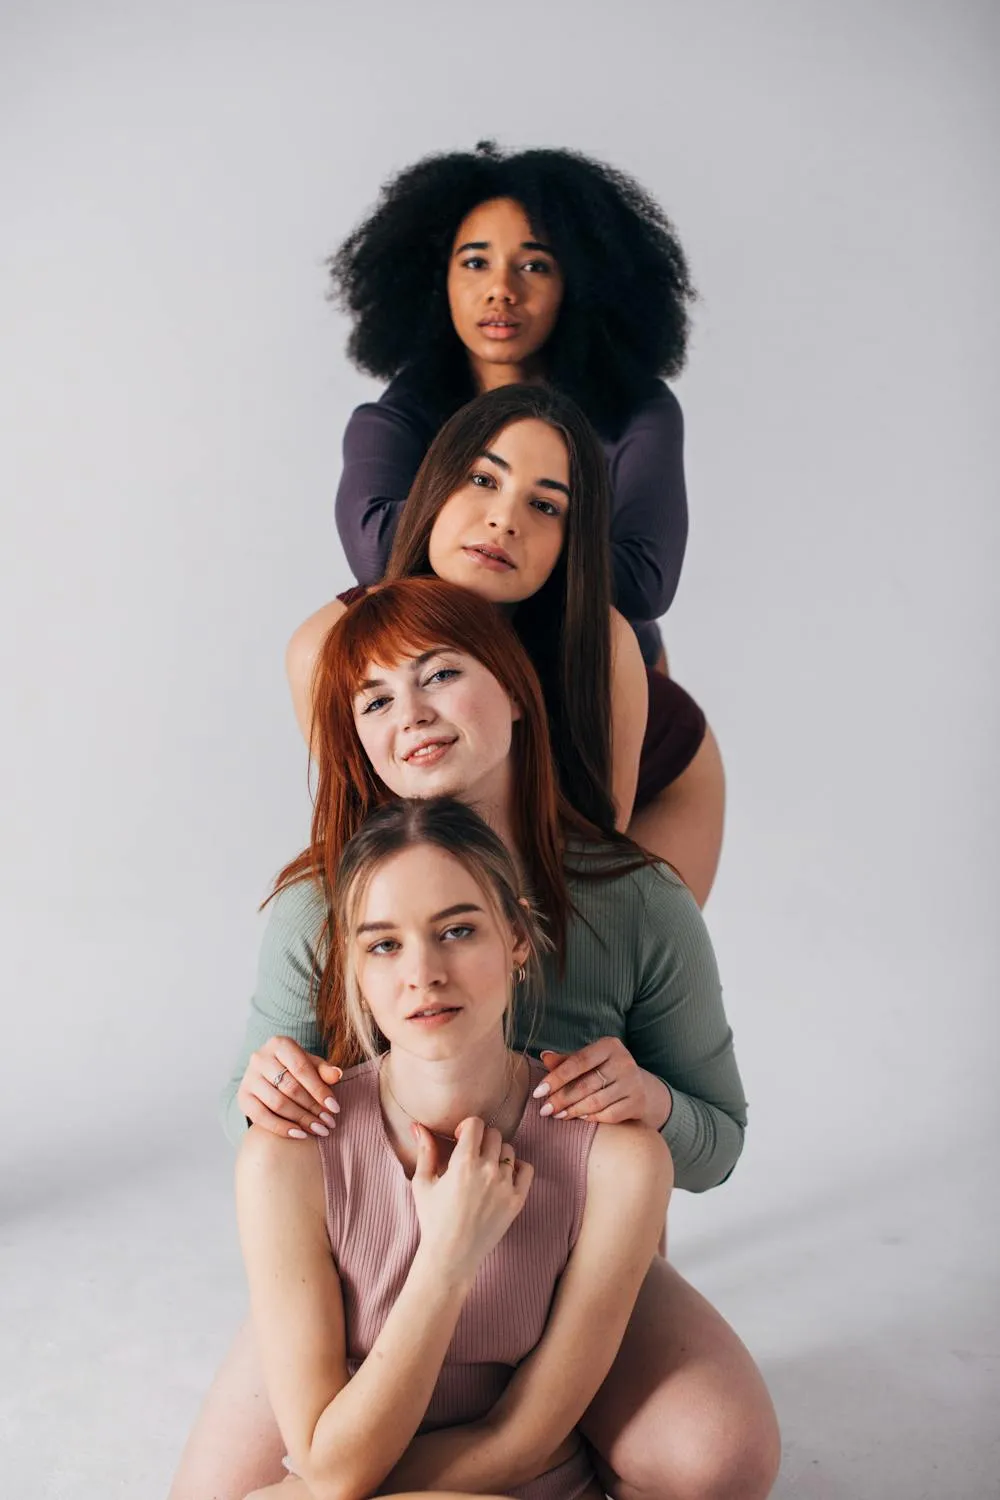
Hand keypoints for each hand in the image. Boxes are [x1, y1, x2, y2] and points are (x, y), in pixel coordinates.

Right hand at [237, 1035, 342, 1139]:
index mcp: (279, 1044)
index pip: (301, 1068)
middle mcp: (260, 1058)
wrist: (267, 1073)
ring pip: (277, 1103)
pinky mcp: (242, 1097)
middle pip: (290, 1087)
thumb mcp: (310, 1063)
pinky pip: (261, 1117)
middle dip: (312, 1108)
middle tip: (328, 1123)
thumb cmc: (294, 1067)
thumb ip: (324, 1069)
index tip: (334, 1108)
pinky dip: (281, 1128)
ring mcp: (248, 1078)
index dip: (319, 1090)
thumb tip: (337, 1075)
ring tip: (318, 1129)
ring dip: (300, 1120)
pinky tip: (299, 1134)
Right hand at [410, 1119, 533, 1281]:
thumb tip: (418, 1126)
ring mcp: (505, 1185)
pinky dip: (517, 1167)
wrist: (451, 1256)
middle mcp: (487, 1170)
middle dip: (481, 1139)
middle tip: (472, 1154)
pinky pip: (526, 1170)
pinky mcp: (517, 1200)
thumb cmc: (433, 1220)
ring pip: (509, 1151)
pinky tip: (504, 1175)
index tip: (460, 1138)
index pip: (475, 1124)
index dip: (466, 1127)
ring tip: (485, 1168)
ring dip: (497, 1153)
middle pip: (494, 1134)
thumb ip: (425, 1151)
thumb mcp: (422, 1183)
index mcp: (463, 1162)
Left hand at [533, 1039, 671, 1128]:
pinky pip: (609, 1115)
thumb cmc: (605, 1070)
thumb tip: (544, 1056)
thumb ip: (566, 1061)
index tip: (538, 1092)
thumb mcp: (589, 1060)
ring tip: (557, 1115)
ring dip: (573, 1111)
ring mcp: (633, 1083)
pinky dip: (591, 1118)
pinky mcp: (637, 1102)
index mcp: (609, 1046)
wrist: (640, 1086)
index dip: (556, 1077)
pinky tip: (579, 1119)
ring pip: (596, 1101)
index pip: (578, 1062)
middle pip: (585, 1084)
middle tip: (544, 1110)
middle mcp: (624, 1061)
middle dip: (561, 1098)